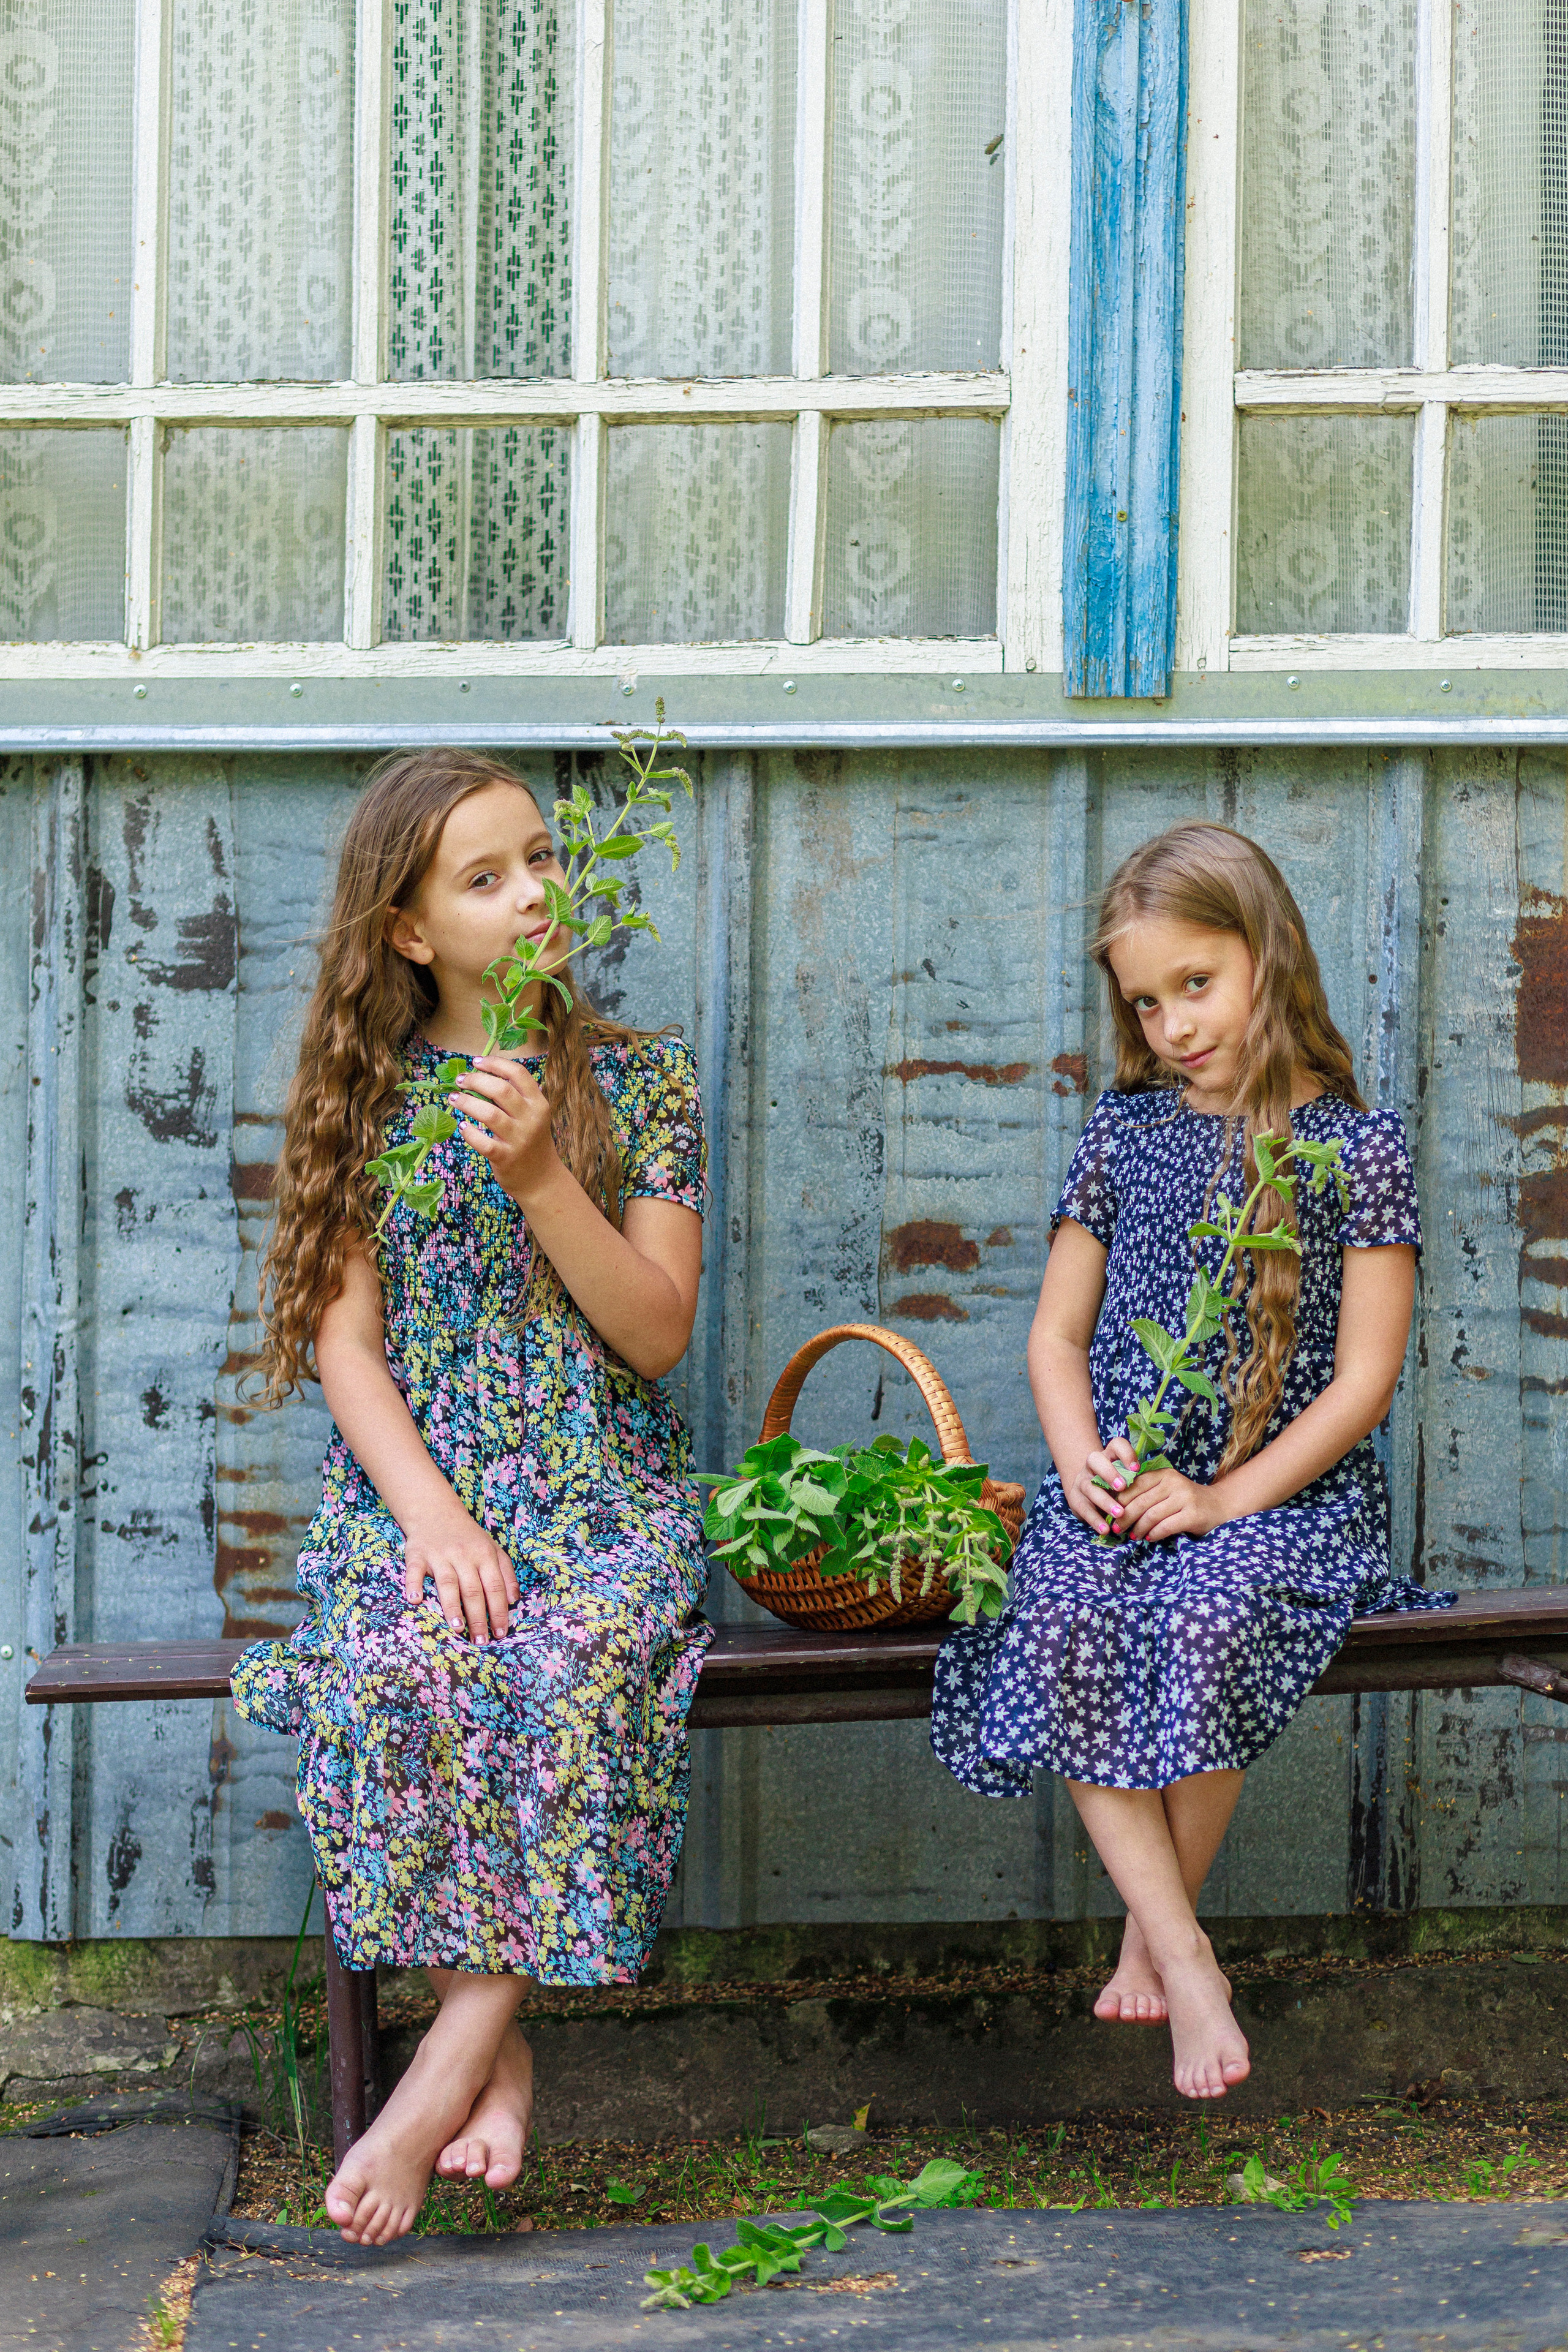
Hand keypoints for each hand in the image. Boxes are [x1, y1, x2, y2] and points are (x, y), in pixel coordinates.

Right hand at [402, 1507, 519, 1639]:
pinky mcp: (417, 1555)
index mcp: (484, 1555)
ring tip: (458, 1629)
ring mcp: (439, 1555)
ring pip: (448, 1584)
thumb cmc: (468, 1537)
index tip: (501, 1633)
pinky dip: (414, 1586)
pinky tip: (416, 1601)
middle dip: (478, 1618)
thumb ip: (506, 1573)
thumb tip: (514, 1600)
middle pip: (473, 1590)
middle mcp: (463, 1556)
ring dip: (453, 1607)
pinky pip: (414, 1572)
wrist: (436, 1512)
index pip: (494, 1587)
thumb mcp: (492, 1549)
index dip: (499, 1611)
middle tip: (481, 1641)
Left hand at [448, 1054, 558, 1203]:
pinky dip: (469, 1132)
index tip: (476, 1061)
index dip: (495, 1063)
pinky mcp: (505, 1157)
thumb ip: (515, 1097)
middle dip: (475, 1080)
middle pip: (500, 1090)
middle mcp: (531, 1118)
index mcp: (538, 1103)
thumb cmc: (531, 1142)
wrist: (541, 1179)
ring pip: (489, 1113)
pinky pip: (482, 1141)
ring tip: (454, 1099)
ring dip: (466, 1102)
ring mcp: (519, 1139)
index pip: (518, 1073)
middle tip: (460, 1080)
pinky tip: (462, 1126)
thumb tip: (481, 1075)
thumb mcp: (532, 1116)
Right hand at [1066, 1435, 1141, 1534]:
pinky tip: (1105, 1529)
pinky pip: (1083, 1508)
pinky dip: (1095, 1520)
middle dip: (1109, 1473)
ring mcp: (1082, 1481)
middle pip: (1095, 1460)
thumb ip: (1137, 1479)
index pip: (1116, 1444)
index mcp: (1109, 1455)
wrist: (1088, 1493)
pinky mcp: (1075, 1499)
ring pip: (1089, 1486)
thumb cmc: (1116, 1485)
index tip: (1137, 1468)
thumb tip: (1159, 1485)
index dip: (1126, 1454)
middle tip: (1122, 1487)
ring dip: (1105, 1501)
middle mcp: (1092, 1465)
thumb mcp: (1126, 1478)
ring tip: (1119, 1514)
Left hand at [1108, 1464, 1228, 1544]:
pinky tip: (1149, 1538)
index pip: (1135, 1485)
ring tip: (1133, 1536)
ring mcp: (1185, 1498)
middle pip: (1141, 1502)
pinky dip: (1154, 1534)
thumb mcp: (1167, 1489)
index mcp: (1164, 1474)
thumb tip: (1116, 1507)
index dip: (1120, 1500)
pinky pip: (1166, 1526)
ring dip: (1138, 1528)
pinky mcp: (1193, 1515)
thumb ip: (1147, 1493)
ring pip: (1152, 1515)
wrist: (1218, 1505)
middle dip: (1125, 1517)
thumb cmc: (1185, 1499)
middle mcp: (1174, 1483)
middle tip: (1117, 1528)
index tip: (1111, 1513)